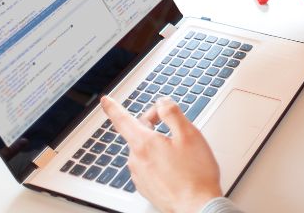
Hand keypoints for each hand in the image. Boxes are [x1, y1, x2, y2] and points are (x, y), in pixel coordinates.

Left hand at [101, 96, 221, 212]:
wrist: (197, 206)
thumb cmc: (196, 173)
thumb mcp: (189, 134)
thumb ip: (172, 113)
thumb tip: (161, 103)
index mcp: (144, 143)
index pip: (122, 120)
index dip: (113, 107)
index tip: (106, 100)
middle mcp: (137, 160)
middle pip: (138, 132)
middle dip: (153, 124)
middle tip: (173, 124)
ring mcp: (140, 175)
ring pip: (144, 149)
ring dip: (157, 144)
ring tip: (180, 150)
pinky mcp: (146, 187)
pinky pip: (148, 165)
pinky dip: (158, 160)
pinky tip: (175, 166)